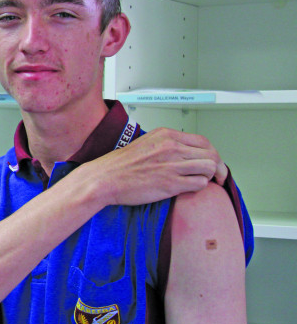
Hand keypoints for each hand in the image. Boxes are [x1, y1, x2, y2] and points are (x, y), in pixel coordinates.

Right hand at [81, 128, 224, 206]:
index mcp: (166, 135)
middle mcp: (172, 147)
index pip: (203, 141)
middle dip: (218, 167)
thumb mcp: (146, 143)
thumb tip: (185, 152)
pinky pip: (199, 184)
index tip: (212, 162)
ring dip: (209, 177)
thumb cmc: (121, 165)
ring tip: (200, 181)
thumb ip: (167, 144)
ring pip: (210, 168)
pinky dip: (199, 187)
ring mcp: (172, 165)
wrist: (105, 179)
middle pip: (212, 154)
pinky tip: (189, 188)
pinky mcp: (170, 183)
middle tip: (216, 176)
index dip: (212, 153)